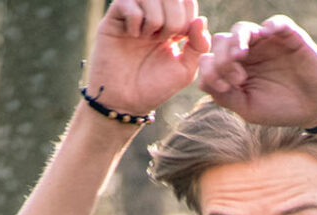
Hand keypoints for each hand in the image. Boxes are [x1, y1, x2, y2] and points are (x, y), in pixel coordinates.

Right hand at [82, 0, 211, 119]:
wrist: (126, 102)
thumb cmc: (154, 87)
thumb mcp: (184, 70)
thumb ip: (198, 46)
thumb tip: (201, 19)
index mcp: (172, 23)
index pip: (187, 1)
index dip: (187, 19)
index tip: (178, 41)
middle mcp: (153, 14)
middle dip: (174, 18)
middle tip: (162, 39)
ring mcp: (134, 12)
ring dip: (154, 18)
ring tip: (147, 37)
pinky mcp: (114, 17)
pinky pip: (128, 2)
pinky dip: (134, 20)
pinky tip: (131, 35)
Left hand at [198, 16, 316, 127]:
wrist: (316, 107)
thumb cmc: (281, 109)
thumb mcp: (248, 109)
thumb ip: (225, 97)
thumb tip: (205, 81)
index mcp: (234, 69)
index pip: (211, 59)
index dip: (212, 70)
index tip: (225, 87)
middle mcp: (247, 51)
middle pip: (221, 41)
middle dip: (223, 58)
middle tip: (236, 77)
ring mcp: (266, 41)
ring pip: (241, 29)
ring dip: (237, 40)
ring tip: (240, 55)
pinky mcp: (287, 35)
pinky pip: (276, 23)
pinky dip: (269, 26)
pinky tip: (266, 35)